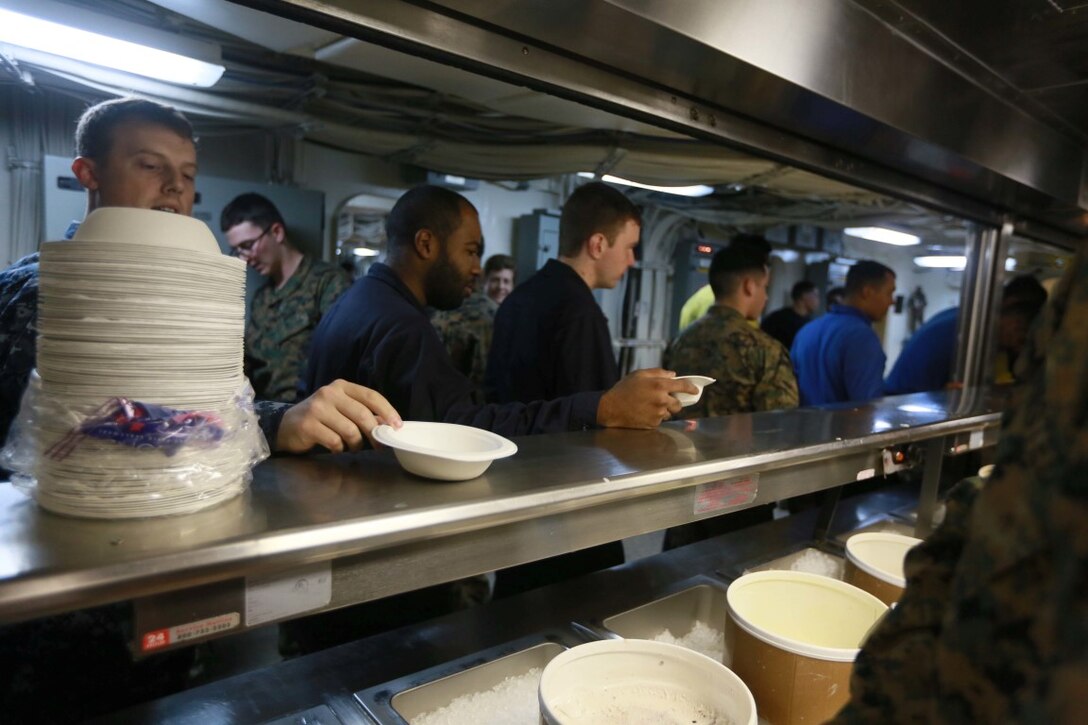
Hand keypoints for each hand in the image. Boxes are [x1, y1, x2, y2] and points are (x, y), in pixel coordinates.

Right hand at [276, 379, 402, 453]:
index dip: (387, 411)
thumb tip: (388, 424)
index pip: (371, 396)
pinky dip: (339, 449)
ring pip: (350, 430)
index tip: (397, 426)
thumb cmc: (321, 418)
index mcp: (342, 386)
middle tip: (379, 446)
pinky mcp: (308, 425)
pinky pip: (334, 441)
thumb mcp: (342, 409)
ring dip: (356, 444)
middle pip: (362, 415)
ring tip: (353, 447)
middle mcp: (329, 393)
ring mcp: (317, 408)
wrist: (287, 425)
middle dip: (374, 433)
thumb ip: (362, 413)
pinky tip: (336, 448)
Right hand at [596, 369, 697, 428]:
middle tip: (665, 399)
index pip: (682, 386)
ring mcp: (658, 413)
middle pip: (678, 404)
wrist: (611, 408)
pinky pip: (660, 420)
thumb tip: (673, 375)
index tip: (695, 390)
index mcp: (659, 385)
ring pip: (669, 413)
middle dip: (674, 402)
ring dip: (664, 410)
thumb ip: (658, 373)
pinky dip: (655, 417)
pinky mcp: (653, 423)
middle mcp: (661, 400)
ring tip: (649, 405)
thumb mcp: (639, 374)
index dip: (691, 388)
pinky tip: (644, 412)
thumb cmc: (624, 389)